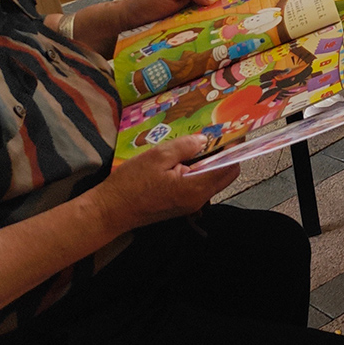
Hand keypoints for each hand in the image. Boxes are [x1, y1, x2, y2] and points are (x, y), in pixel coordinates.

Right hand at [92, 138, 238, 234]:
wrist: (109, 211)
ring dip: (208, 164)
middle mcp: (198, 199)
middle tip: (211, 137)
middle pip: (224, 175)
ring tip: (194, 146)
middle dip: (223, 155)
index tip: (231, 133)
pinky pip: (198, 186)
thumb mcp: (158, 157)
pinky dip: (197, 172)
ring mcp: (190, 205)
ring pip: (211, 180)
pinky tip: (183, 161)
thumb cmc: (131, 183)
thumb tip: (204, 139)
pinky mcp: (180, 206)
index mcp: (196, 188)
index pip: (230, 167)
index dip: (234, 149)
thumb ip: (185, 146)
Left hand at [113, 0, 225, 33]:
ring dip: (216, 30)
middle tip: (232, 25)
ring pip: (212, 25)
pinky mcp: (187, 36)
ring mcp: (192, 21)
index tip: (235, 6)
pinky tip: (209, 45)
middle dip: (226, 16)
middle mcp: (197, 5)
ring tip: (223, 37)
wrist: (126, 22)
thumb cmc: (145, 2)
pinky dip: (206, 40)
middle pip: (219, 10)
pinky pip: (201, 37)